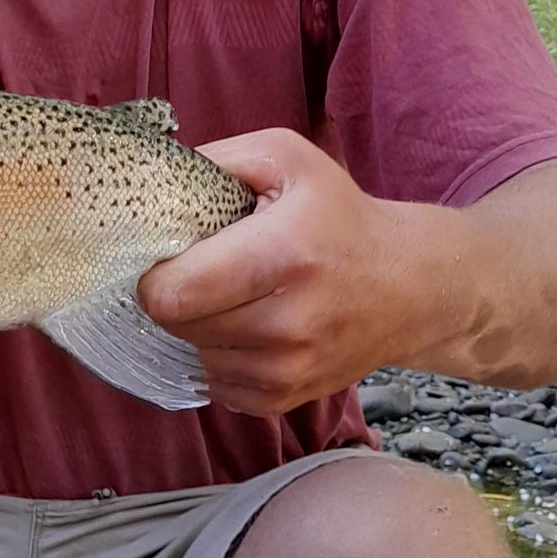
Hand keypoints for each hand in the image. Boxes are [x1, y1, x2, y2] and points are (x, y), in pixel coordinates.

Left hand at [137, 129, 423, 415]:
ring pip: (194, 356)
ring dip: (201, 329)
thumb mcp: (285, 159)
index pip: (171, 293)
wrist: (409, 285)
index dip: (155, 274)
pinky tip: (248, 329)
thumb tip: (147, 187)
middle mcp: (287, 321)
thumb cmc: (338, 216)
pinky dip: (220, 358)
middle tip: (207, 273)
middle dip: (177, 297)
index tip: (172, 257)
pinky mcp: (286, 397)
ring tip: (236, 298)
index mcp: (283, 253)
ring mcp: (289, 367)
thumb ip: (213, 162)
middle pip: (175, 325)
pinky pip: (216, 386)